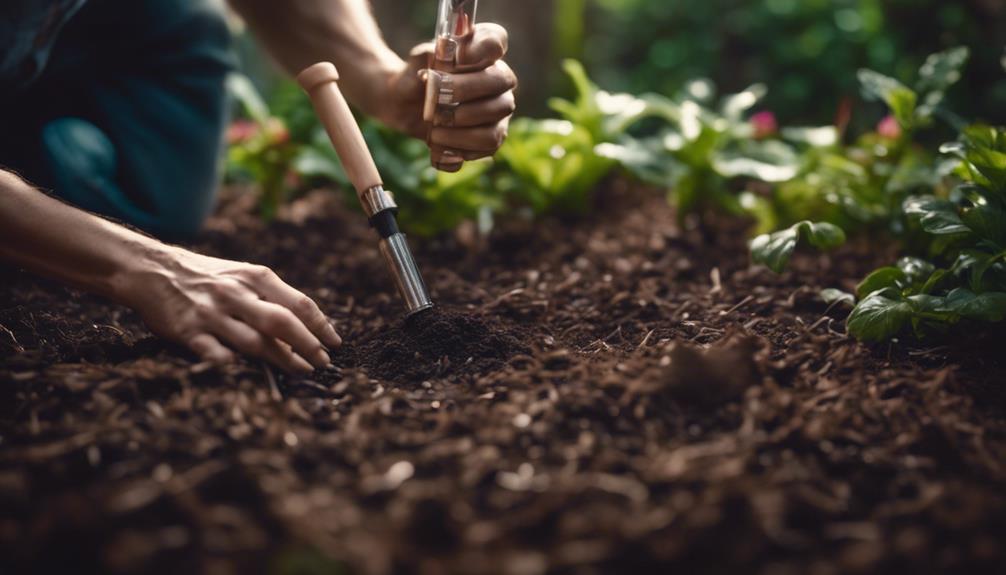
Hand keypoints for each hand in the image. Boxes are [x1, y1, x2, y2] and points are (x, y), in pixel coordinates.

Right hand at [117, 246, 341, 372]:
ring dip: (282, 360)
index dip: (320, 325)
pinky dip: (235, 366)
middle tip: (323, 363)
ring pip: (254, 342)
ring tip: (302, 372)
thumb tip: (307, 324)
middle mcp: (235, 293)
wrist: (150, 269)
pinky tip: (252, 376)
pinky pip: (216, 354)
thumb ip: (270, 295)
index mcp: (254, 277)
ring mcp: (212, 313)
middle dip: (308, 345)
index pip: (298, 303)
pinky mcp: (188, 331)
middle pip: (282, 323)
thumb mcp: (240, 274)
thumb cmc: (205, 276)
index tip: (334, 342)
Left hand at [377, 23, 516, 169]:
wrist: (406, 104)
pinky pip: (488, 145)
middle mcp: (499, 77)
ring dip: (462, 130)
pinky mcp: (493, 134)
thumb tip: (439, 62)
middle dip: (465, 91)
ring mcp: (499, 108)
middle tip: (435, 102)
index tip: (460, 56)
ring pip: (496, 119)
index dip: (483, 48)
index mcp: (481, 49)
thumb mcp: (415, 63)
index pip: (495, 40)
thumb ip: (426, 57)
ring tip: (434, 133)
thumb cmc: (417, 77)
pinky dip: (461, 149)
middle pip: (501, 81)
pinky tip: (440, 147)